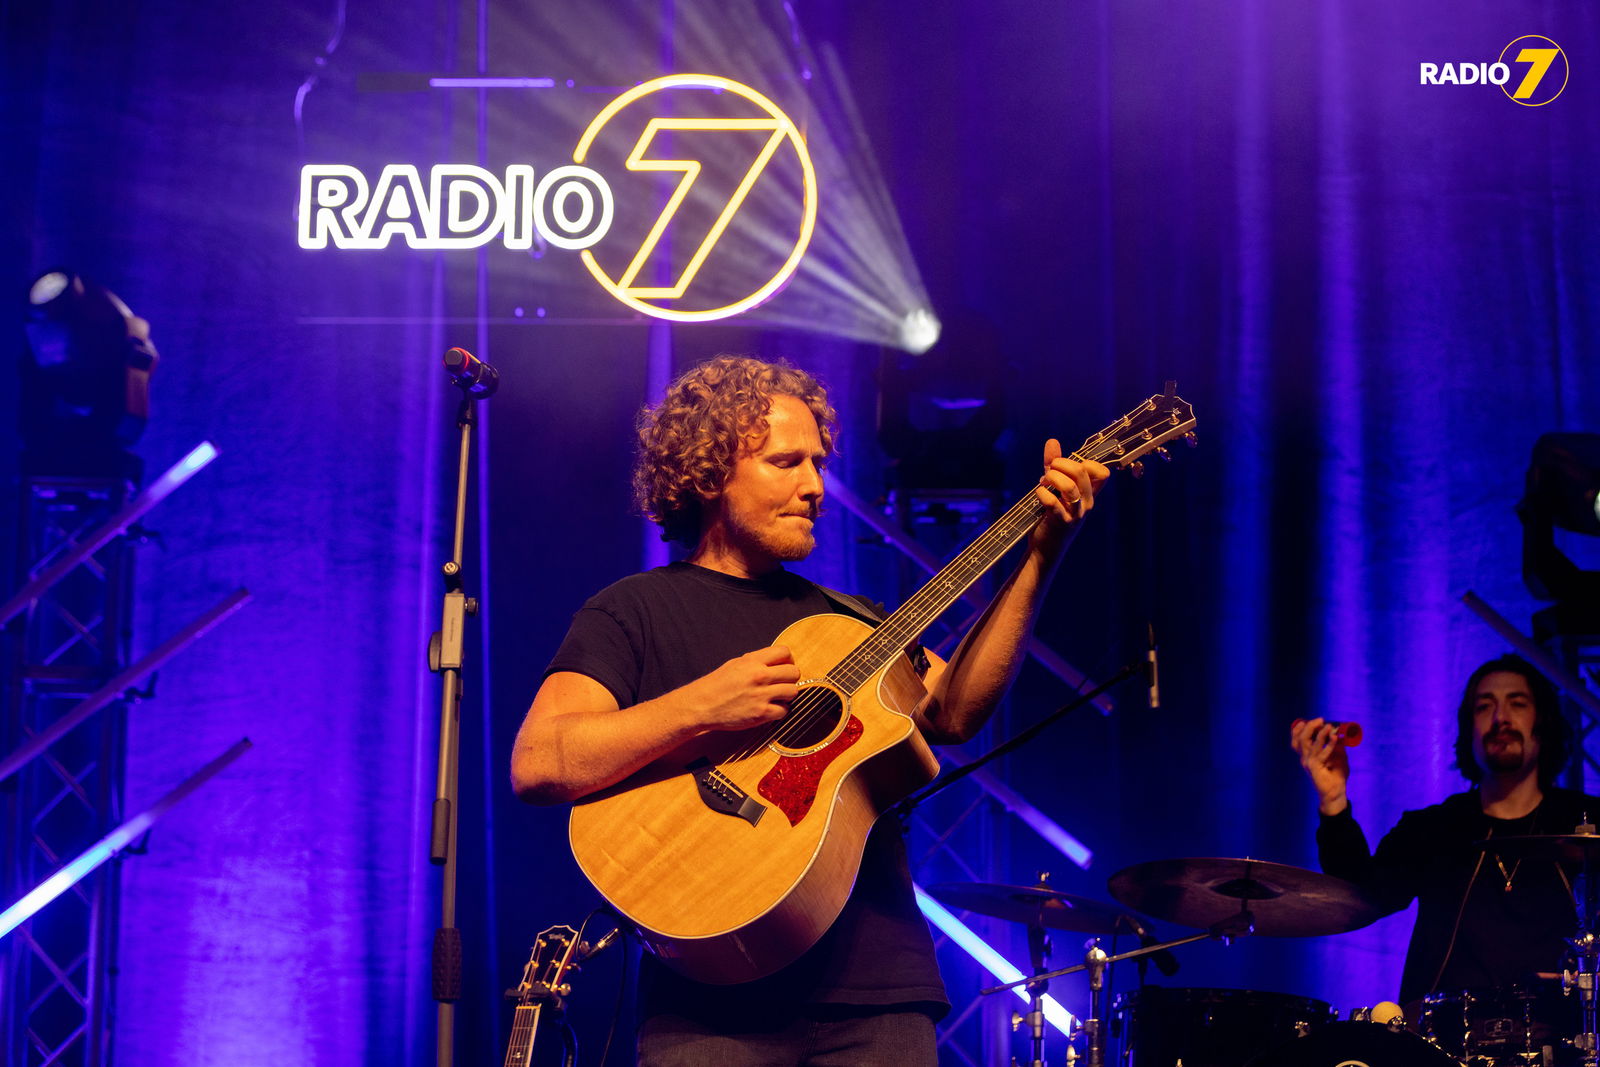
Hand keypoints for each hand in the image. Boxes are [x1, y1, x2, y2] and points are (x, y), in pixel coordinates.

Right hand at [682, 645, 800, 732]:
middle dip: (790, 678)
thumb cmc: (716, 685)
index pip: (785, 652)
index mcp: (752, 661)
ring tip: (776, 697)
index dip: (787, 660)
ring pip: (793, 691)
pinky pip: (784, 711)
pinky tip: (770, 709)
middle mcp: (759, 676)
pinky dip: (779, 711)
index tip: (783, 667)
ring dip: (787, 695)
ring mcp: (761, 695)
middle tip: (781, 683)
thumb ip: (756, 661)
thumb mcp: (735, 664)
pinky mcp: (761, 713)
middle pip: (794, 672)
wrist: (701, 705)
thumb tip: (775, 660)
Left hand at [1030, 439, 1110, 554]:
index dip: (1087, 462)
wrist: (1046, 548)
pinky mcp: (1062, 523)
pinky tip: (1038, 493)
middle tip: (1049, 470)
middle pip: (1082, 472)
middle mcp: (1086, 503)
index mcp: (1089, 494)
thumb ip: (1053, 465)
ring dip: (1052, 478)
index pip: (1103, 473)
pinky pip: (1054, 503)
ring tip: (1043, 481)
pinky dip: (1043, 494)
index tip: (1070, 466)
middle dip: (1061, 464)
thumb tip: (1052, 441)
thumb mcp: (1054, 487)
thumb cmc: (1051, 514)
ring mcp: (1076, 514)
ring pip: (1070, 487)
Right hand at [1290, 717, 1350, 814]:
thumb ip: (1337, 746)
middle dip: (1309, 726)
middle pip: (1300, 739)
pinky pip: (1322, 753)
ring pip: (1308, 743)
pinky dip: (1329, 744)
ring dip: (1320, 733)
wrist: (1335, 793)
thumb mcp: (1338, 757)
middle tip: (1320, 720)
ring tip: (1329, 726)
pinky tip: (1335, 738)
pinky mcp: (1315, 768)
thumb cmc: (1336, 776)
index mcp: (1306, 756)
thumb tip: (1340, 734)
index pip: (1296, 740)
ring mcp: (1309, 763)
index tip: (1307, 720)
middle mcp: (1305, 758)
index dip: (1298, 729)